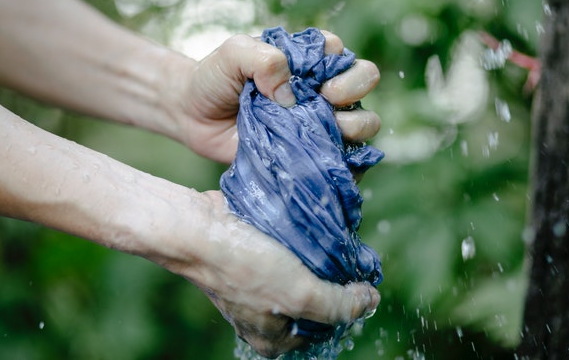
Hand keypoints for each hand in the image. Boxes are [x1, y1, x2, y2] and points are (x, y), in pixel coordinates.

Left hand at [179, 31, 381, 162]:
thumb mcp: (233, 54)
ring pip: (365, 123)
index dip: (336, 64)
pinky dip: (347, 165)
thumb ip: (263, 59)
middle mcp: (321, 88)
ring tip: (325, 132)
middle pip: (366, 81)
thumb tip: (292, 94)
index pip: (341, 54)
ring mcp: (320, 123)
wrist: (194, 117)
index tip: (311, 77)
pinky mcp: (313, 155)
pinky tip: (327, 163)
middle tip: (325, 99)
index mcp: (308, 59)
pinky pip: (346, 162)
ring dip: (354, 127)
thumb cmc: (215, 79)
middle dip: (353, 90)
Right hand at [181, 191, 379, 358]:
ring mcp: (258, 287)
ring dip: (317, 258)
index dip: (346, 304)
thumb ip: (339, 304)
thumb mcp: (300, 294)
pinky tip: (306, 230)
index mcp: (275, 339)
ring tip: (325, 240)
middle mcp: (266, 317)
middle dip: (331, 279)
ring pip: (304, 275)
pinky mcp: (254, 259)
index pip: (328, 328)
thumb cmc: (244, 267)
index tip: (356, 279)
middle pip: (316, 301)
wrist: (199, 228)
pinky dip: (300, 244)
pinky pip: (288, 255)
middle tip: (341, 256)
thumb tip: (369, 301)